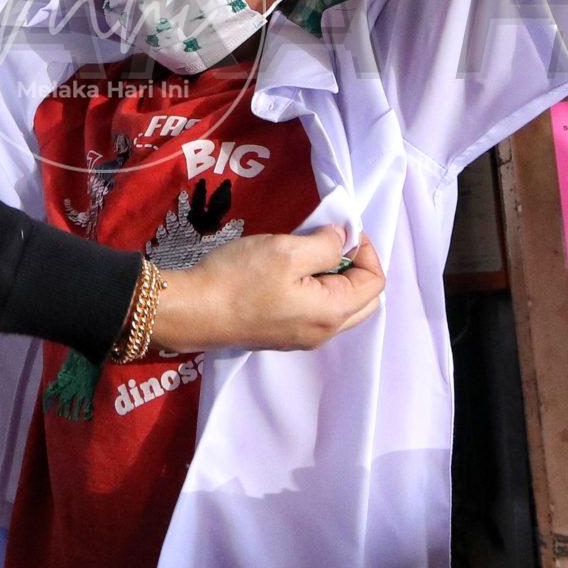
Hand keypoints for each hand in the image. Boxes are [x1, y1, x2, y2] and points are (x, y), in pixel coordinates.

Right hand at [151, 225, 385, 353]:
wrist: (192, 312)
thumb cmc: (239, 280)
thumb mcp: (287, 250)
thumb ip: (325, 244)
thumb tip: (342, 240)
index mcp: (332, 313)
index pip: (375, 282)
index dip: (366, 250)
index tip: (341, 229)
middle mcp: (324, 332)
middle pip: (363, 300)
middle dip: (355, 267)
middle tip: (329, 241)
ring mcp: (303, 338)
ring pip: (339, 307)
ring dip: (334, 278)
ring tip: (307, 253)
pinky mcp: (283, 336)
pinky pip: (316, 312)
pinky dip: (316, 289)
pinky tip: (290, 272)